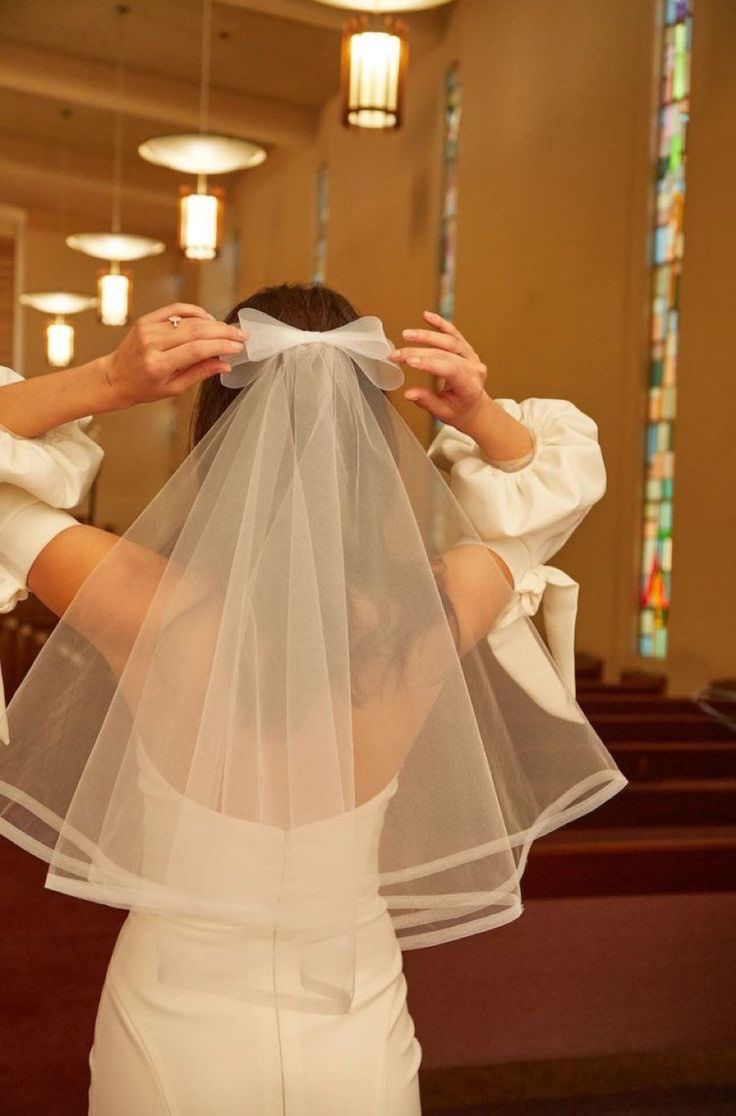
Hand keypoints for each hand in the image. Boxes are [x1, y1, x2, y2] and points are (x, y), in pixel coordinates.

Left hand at [99, 303, 247, 407]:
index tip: (238, 347)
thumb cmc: (143, 388)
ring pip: (189, 320)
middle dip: (223, 332)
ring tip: (229, 330)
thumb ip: (200, 373)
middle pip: (196, 331)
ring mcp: (148, 329)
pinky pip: (175, 310)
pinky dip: (195, 312)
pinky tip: (208, 319)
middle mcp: (152, 343)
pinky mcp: (147, 320)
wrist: (114, 377)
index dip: (221, 346)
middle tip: (242, 336)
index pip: (197, 350)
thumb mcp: (173, 389)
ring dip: (213, 323)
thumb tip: (225, 364)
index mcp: (158, 364)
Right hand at [389, 310, 489, 433]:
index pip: (450, 370)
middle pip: (445, 354)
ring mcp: (472, 356)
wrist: (475, 407)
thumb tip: (408, 393)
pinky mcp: (466, 349)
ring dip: (426, 336)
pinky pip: (454, 333)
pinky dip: (440, 323)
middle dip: (418, 352)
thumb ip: (426, 401)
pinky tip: (427, 316)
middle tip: (396, 354)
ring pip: (449, 341)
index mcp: (470, 386)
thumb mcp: (443, 413)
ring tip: (406, 334)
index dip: (429, 364)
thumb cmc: (459, 412)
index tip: (408, 362)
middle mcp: (474, 368)